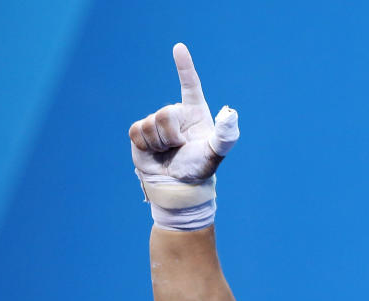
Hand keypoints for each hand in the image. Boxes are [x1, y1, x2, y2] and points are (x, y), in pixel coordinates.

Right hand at [129, 44, 237, 180]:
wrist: (177, 184)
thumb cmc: (199, 167)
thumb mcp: (215, 153)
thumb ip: (226, 135)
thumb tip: (231, 113)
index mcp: (195, 112)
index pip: (190, 84)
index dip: (184, 66)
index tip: (179, 48)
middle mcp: (176, 113)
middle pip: (165, 114)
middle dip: (172, 136)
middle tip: (179, 147)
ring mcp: (157, 121)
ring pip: (150, 123)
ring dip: (159, 143)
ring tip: (168, 151)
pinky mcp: (140, 131)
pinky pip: (136, 131)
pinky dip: (145, 145)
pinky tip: (153, 151)